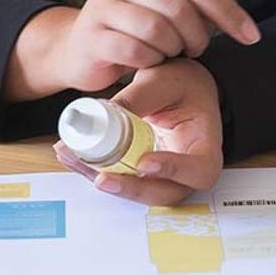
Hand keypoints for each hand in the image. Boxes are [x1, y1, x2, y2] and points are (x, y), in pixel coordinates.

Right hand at [6, 0, 258, 100]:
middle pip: (179, 8)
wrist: (76, 48)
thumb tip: (240, 23)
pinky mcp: (92, 36)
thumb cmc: (130, 30)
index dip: (228, 12)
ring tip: (167, 55)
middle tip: (194, 50)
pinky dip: (150, 62)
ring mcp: (103, 6)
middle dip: (197, 37)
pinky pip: (135, 51)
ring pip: (157, 30)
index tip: (250, 36)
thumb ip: (194, 8)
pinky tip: (147, 63)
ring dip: (172, 50)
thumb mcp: (161, 10)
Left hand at [54, 58, 222, 205]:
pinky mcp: (140, 173)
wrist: (178, 89)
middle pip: (164, 193)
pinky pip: (119, 177)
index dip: (173, 171)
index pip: (199, 170)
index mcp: (205, 145)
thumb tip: (108, 113)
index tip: (145, 162)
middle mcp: (186, 169)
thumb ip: (140, 97)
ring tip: (73, 156)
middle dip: (130, 189)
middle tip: (102, 177)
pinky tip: (70, 152)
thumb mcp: (164, 81)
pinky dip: (93, 168)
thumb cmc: (182, 84)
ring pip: (137, 190)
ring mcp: (162, 176)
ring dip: (103, 178)